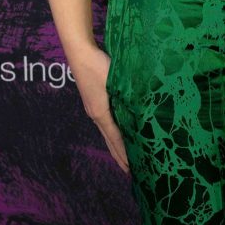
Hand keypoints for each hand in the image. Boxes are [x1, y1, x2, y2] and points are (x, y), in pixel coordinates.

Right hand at [68, 43, 129, 174]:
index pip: (116, 138)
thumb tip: (144, 109)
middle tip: (130, 171)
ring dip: (116, 145)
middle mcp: (95, 114)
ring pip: (106, 132)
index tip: (132, 168)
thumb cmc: (99, 65)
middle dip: (119, 156)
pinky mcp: (93, 101)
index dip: (124, 153)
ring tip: (124, 157)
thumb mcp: (116, 81)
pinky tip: (117, 132)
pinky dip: (112, 133)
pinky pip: (104, 123)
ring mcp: (92, 108)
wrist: (80, 53)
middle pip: (110, 140)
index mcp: (101, 113)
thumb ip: (128, 95)